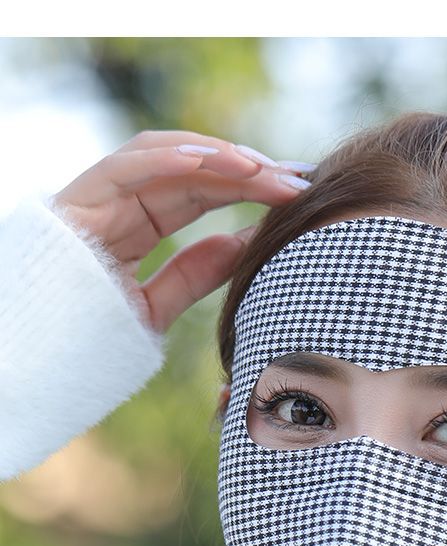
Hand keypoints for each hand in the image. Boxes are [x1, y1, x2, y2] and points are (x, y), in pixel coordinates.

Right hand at [48, 130, 312, 333]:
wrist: (32, 368)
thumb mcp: (155, 308)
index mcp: (137, 226)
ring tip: (265, 170)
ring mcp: (95, 200)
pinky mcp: (73, 205)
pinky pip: (123, 169)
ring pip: (163, 159)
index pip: (203, 193)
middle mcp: (118, 205)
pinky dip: (168, 160)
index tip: (298, 192)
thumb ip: (196, 274)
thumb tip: (248, 243)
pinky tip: (215, 161)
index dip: (251, 187)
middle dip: (247, 170)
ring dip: (218, 159)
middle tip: (298, 177)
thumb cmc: (87, 343)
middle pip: (192, 172)